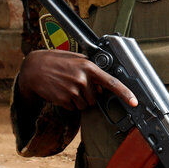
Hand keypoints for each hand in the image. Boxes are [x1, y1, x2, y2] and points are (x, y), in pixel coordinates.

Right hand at [17, 49, 136, 110]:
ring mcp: (73, 90)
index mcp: (88, 67)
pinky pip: (74, 108)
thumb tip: (102, 81)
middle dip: (90, 95)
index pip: (111, 82)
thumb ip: (90, 68)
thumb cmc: (56, 61)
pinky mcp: (64, 99)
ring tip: (68, 87)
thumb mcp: (76, 59)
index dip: (124, 93)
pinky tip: (62, 92)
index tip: (134, 102)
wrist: (34, 68)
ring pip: (85, 105)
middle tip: (77, 85)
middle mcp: (82, 78)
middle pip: (96, 98)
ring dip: (79, 100)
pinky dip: (70, 104)